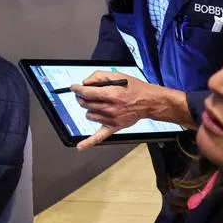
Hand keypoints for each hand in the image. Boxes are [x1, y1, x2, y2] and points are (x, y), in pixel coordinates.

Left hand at [72, 71, 191, 149]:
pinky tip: (80, 147)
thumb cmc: (134, 88)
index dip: (77, 89)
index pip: (86, 93)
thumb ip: (98, 76)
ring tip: (97, 104)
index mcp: (110, 94)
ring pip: (89, 115)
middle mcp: (110, 108)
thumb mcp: (117, 75)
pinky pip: (99, 137)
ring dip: (89, 109)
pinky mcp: (113, 127)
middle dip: (82, 96)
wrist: (148, 102)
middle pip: (85, 104)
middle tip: (85, 93)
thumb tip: (84, 83)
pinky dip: (88, 142)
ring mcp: (111, 120)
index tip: (74, 87)